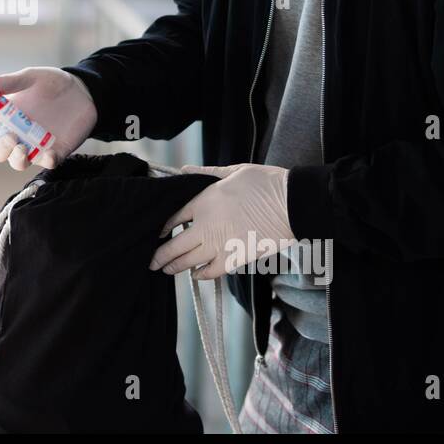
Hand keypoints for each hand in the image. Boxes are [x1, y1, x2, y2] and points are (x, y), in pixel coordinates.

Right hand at [0, 67, 96, 170]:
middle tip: (10, 137)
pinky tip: (50, 154)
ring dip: (16, 159)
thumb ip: (10, 82)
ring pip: (17, 162)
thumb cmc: (51, 83)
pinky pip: (47, 163)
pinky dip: (47, 161)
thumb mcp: (31, 77)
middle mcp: (15, 134)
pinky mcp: (54, 152)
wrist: (83, 91)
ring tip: (23, 148)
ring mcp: (34, 146)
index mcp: (3, 117)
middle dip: (0, 148)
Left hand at [150, 163, 292, 279]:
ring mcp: (221, 244)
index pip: (174, 218)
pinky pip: (212, 271)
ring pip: (189, 261)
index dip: (163, 227)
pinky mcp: (236, 258)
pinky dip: (201, 274)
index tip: (159, 233)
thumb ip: (207, 172)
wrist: (291, 204)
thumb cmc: (265, 183)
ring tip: (166, 270)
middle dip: (161, 255)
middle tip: (152, 262)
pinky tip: (196, 274)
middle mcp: (207, 225)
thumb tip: (185, 169)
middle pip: (176, 245)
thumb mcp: (234, 171)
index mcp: (205, 201)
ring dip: (175, 266)